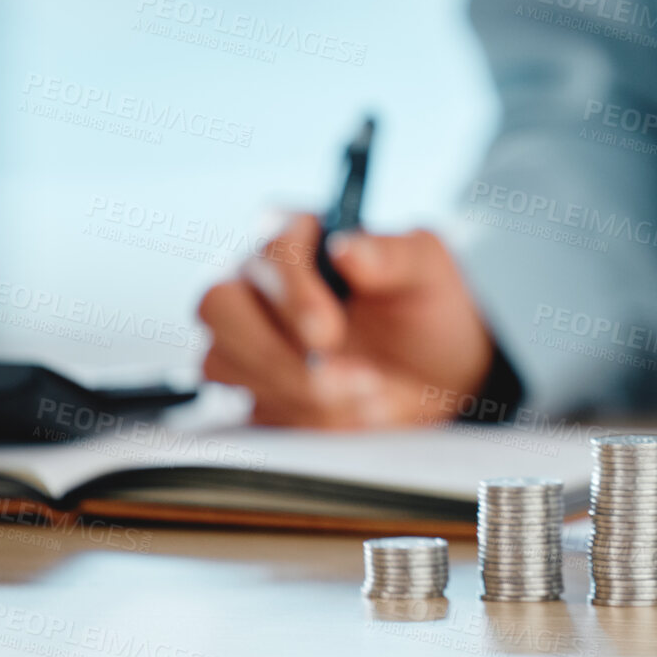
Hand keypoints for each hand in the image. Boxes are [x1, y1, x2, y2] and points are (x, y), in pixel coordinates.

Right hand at [197, 214, 495, 427]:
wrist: (436, 372)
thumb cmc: (424, 307)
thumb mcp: (427, 270)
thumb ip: (392, 254)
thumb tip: (347, 247)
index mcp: (295, 235)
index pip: (269, 251)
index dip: (292, 294)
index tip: (328, 333)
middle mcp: (256, 282)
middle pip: (219, 306)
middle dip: (279, 354)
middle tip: (344, 379)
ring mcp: (244, 338)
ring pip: (223, 363)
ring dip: (298, 392)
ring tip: (368, 395)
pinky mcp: (251, 389)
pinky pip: (247, 410)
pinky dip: (304, 421)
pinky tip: (353, 415)